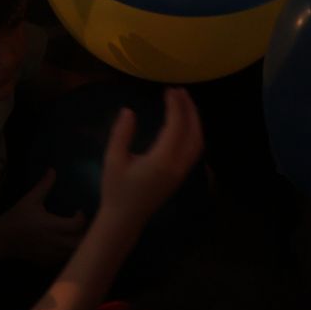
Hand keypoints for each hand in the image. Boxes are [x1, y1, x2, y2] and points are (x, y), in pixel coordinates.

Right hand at [0, 171, 89, 263]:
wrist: (2, 238)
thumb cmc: (17, 217)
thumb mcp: (30, 199)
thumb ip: (44, 185)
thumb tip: (53, 170)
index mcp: (52, 226)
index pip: (77, 225)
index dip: (82, 218)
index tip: (78, 211)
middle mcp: (55, 242)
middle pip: (80, 243)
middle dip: (85, 234)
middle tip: (83, 226)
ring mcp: (51, 254)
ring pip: (73, 253)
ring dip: (77, 244)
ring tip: (76, 234)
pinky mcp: (47, 261)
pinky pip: (63, 259)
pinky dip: (67, 252)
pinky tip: (64, 245)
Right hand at [98, 89, 203, 226]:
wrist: (125, 219)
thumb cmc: (116, 189)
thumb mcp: (113, 160)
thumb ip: (121, 134)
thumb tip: (129, 111)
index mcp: (162, 160)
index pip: (176, 127)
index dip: (175, 107)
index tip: (169, 90)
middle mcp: (177, 166)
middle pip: (193, 134)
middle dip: (190, 110)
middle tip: (180, 91)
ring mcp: (181, 173)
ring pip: (197, 143)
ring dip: (194, 121)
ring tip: (185, 103)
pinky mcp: (180, 176)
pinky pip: (194, 151)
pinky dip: (193, 133)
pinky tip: (184, 124)